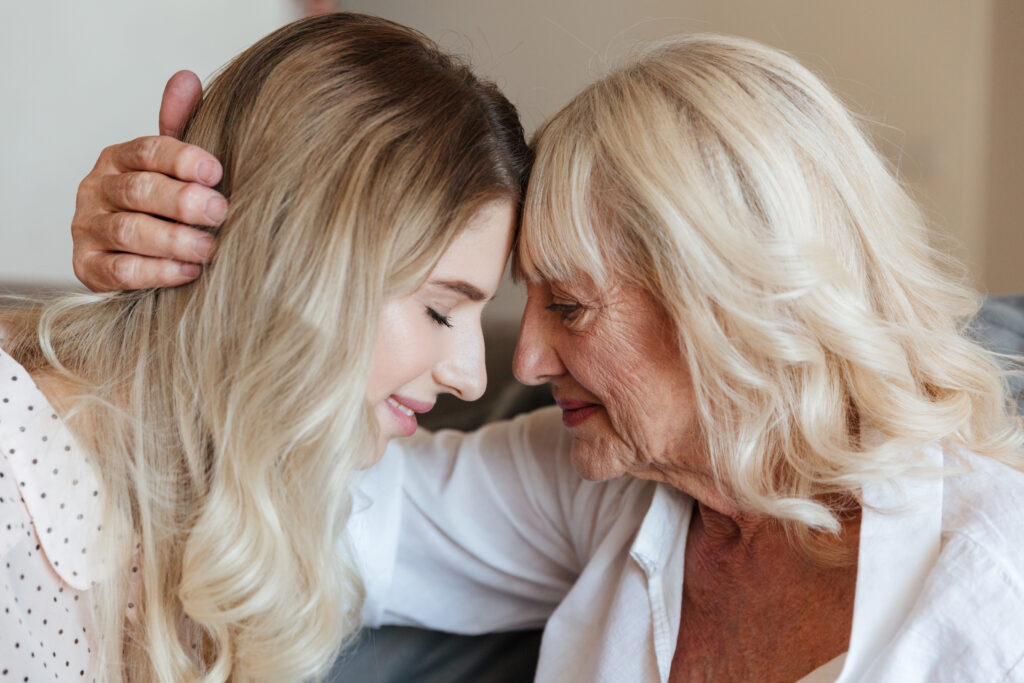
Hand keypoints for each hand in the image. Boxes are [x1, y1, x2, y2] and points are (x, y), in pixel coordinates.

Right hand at [71, 71, 226, 290]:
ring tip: (209, 248)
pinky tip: (188, 272)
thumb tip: (186, 79)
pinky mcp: (87, 268)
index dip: (182, 159)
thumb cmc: (163, 207)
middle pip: (138, 190)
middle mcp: (96, 189)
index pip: (148, 151)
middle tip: (220, 211)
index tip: (217, 171)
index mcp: (119, 158)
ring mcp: (88, 228)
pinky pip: (121, 271)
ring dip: (173, 240)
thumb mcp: (173, 166)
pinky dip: (157, 272)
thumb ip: (180, 126)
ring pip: (129, 231)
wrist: (135, 258)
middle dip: (182, 201)